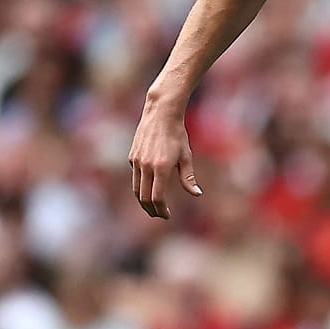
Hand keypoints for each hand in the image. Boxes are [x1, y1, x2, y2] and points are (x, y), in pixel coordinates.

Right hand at [129, 99, 201, 219]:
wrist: (161, 113)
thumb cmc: (177, 134)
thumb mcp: (186, 156)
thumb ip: (188, 177)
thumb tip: (197, 194)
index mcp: (161, 167)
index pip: (157, 197)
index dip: (161, 210)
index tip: (166, 215)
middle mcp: (146, 166)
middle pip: (144, 197)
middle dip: (151, 210)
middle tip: (159, 215)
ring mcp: (137, 161)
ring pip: (136, 189)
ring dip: (144, 201)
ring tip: (152, 207)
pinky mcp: (132, 156)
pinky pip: (135, 176)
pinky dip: (141, 186)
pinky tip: (149, 187)